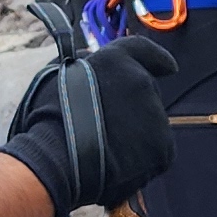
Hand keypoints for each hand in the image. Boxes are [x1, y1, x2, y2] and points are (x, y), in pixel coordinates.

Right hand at [0, 37, 179, 216]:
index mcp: (116, 59)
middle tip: (108, 128)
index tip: (169, 68)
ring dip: (134, 136)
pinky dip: (142, 161)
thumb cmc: (46, 120)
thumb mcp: (57, 74)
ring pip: (151, 126)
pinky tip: (117, 166)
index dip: (157, 58)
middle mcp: (142, 81)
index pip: (143, 50)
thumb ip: (83, 64)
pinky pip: (156, 153)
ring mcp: (156, 115)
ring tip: (105, 151)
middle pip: (146, 94)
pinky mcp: (163, 148)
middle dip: (132, 109)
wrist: (56, 161)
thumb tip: (92, 61)